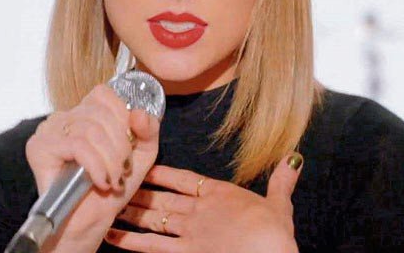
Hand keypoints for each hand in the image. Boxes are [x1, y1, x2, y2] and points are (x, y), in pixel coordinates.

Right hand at [25, 83, 160, 252]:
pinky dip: (95, 165)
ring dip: (109, 160)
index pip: (103, 94)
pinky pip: (76, 145)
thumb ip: (148, 130)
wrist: (90, 221)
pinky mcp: (39, 147)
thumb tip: (139, 112)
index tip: (128, 145)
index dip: (122, 117)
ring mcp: (48, 130)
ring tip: (112, 179)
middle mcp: (63, 117)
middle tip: (122, 170)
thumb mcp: (142, 154)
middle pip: (100, 113)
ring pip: (90, 130)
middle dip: (120, 145)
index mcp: (84, 112)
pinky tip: (100, 182)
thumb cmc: (112, 186)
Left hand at [104, 153, 303, 252]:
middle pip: (162, 198)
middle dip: (139, 192)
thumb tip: (294, 160)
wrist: (268, 251)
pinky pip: (151, 246)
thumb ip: (281, 182)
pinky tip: (112, 236)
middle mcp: (199, 210)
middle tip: (118, 184)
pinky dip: (130, 241)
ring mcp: (190, 231)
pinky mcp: (185, 251)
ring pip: (152, 218)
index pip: (183, 178)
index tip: (145, 165)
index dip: (163, 173)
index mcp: (219, 194)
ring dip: (131, 212)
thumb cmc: (275, 234)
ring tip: (109, 205)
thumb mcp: (280, 205)